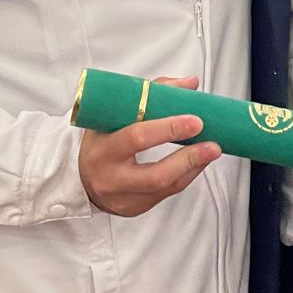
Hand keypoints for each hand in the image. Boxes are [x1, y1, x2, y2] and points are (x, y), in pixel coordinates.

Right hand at [78, 76, 220, 216]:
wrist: (79, 176)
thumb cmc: (101, 140)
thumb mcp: (113, 115)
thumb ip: (151, 94)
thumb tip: (189, 84)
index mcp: (103, 149)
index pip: (137, 138)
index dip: (168, 129)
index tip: (194, 120)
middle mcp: (111, 178)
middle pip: (155, 175)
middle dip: (188, 159)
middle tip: (212, 144)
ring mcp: (124, 198)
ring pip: (166, 188)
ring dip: (193, 167)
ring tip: (212, 150)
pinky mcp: (135, 209)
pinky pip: (167, 194)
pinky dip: (186, 176)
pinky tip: (198, 162)